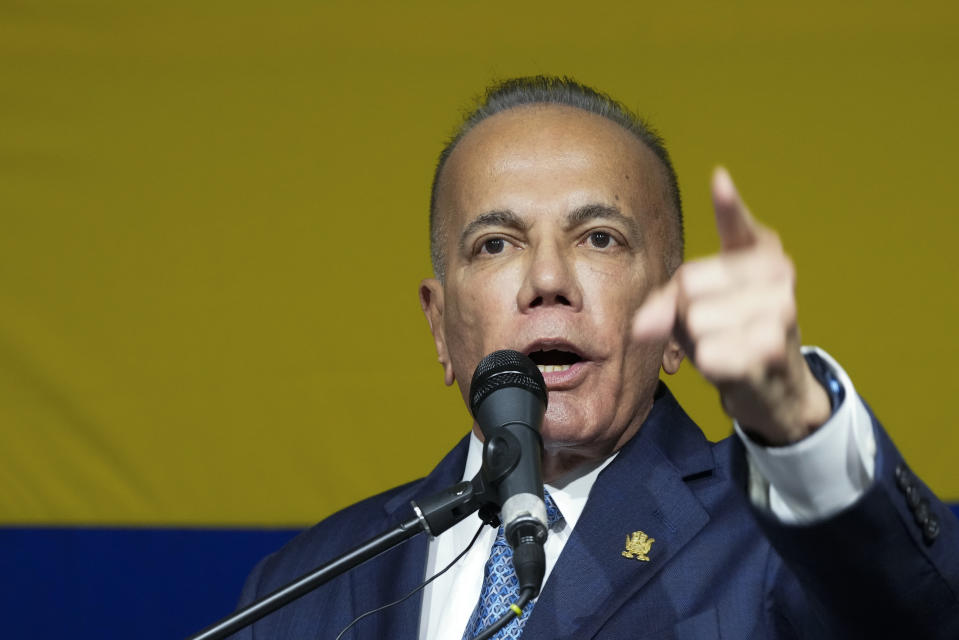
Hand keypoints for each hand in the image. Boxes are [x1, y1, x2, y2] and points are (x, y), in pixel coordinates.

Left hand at [633, 168, 830, 445]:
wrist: (775, 385)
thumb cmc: (729, 333)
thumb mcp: (694, 310)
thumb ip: (665, 305)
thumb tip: (641, 327)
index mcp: (760, 252)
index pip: (739, 225)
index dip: (728, 205)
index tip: (718, 179)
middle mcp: (778, 273)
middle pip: (690, 283)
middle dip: (685, 313)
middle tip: (713, 326)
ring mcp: (782, 309)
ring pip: (697, 321)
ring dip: (700, 343)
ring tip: (727, 345)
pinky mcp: (775, 347)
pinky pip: (711, 353)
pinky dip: (711, 365)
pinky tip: (733, 365)